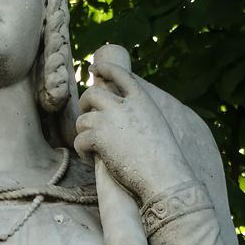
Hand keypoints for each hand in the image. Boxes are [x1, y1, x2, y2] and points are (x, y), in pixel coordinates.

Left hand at [74, 62, 192, 203]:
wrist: (164, 177)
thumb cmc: (164, 159)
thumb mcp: (156, 126)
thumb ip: (138, 115)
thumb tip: (118, 117)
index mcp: (142, 99)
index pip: (120, 74)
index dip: (104, 68)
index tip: (94, 68)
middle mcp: (124, 105)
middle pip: (92, 94)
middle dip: (84, 104)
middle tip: (85, 116)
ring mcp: (109, 120)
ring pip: (82, 120)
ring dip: (84, 133)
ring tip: (92, 148)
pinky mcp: (98, 137)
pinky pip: (79, 140)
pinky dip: (82, 151)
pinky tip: (90, 158)